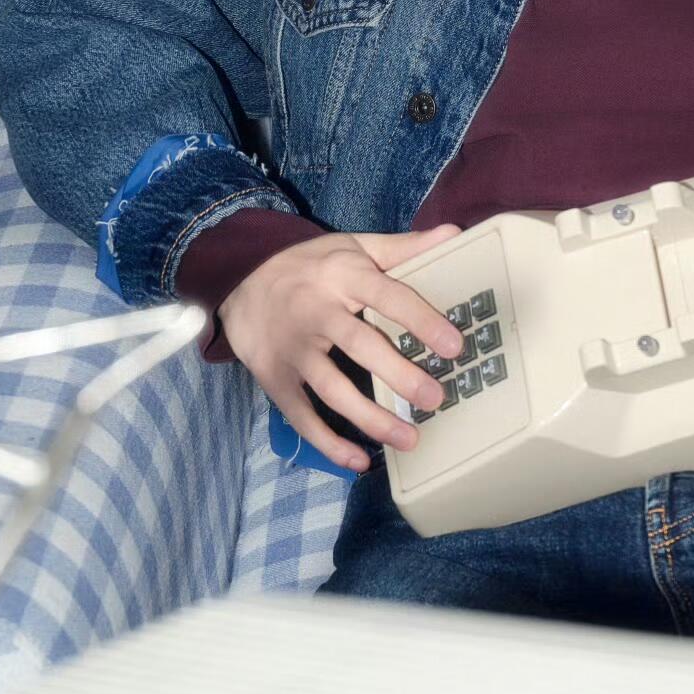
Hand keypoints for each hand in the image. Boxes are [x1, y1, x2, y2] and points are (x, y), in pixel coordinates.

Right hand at [218, 222, 468, 473]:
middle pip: (361, 346)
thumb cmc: (310, 264)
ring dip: (370, 418)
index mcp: (343, 277)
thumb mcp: (354, 247)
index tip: (454, 346)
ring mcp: (293, 350)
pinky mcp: (274, 378)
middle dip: (399, 375)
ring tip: (410, 438)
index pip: (388, 297)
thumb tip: (454, 233)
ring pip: (332, 389)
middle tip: (436, 399)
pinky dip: (327, 442)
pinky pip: (301, 416)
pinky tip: (358, 460)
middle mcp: (317, 312)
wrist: (238, 276)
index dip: (421, 320)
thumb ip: (404, 246)